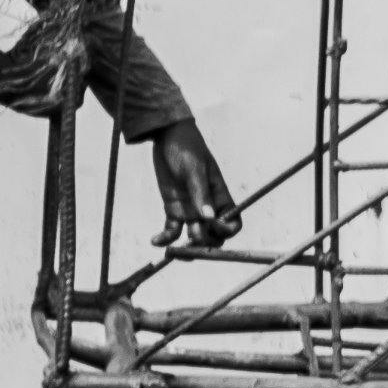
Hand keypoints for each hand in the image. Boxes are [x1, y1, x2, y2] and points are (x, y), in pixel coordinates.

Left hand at [151, 122, 243, 248]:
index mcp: (220, 197)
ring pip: (194, 238)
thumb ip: (201, 193)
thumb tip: (208, 218)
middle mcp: (208, 208)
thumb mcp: (194, 169)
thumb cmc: (187, 148)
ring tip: (172, 250)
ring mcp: (191, 210)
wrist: (166, 137)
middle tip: (191, 243)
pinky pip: (172, 231)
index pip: (233, 223)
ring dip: (185, 248)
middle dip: (205, 244)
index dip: (226, 230)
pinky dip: (165, 239)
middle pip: (214, 237)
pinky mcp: (174, 210)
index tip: (211, 225)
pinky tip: (155, 241)